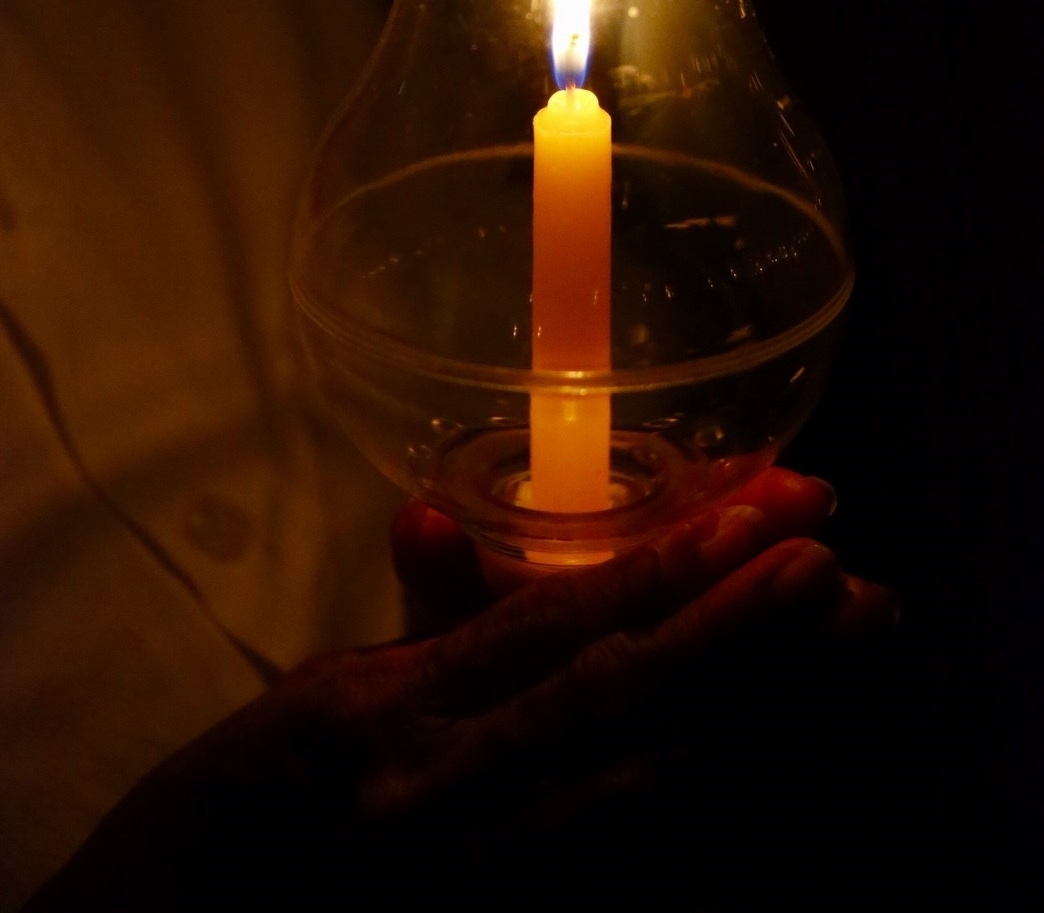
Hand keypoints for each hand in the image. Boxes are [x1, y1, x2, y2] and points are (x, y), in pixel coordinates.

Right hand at [29, 470, 895, 910]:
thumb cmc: (222, 826)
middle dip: (741, 628)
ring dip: (758, 708)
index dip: (667, 568)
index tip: (762, 510)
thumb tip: (429, 516)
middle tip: (839, 557)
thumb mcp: (299, 711)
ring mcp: (484, 884)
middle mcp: (440, 798)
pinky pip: (637, 865)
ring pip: (647, 791)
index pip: (550, 630)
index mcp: (379, 719)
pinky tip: (786, 748)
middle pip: (620, 705)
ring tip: (847, 630)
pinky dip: (720, 803)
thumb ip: (400, 627)